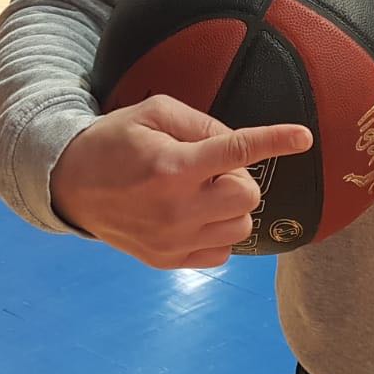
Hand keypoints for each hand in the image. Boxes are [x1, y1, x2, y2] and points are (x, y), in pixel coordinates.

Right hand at [49, 94, 312, 268]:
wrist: (69, 184)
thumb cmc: (115, 141)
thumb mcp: (154, 113)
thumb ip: (202, 124)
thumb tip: (240, 144)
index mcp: (172, 165)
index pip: (237, 152)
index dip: (275, 140)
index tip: (304, 137)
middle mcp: (175, 208)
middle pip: (248, 196)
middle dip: (240, 178)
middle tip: (211, 169)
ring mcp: (172, 240)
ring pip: (240, 227)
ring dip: (230, 206)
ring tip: (199, 192)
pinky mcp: (167, 260)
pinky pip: (222, 253)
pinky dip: (218, 232)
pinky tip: (193, 215)